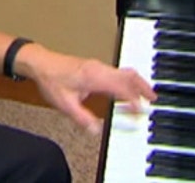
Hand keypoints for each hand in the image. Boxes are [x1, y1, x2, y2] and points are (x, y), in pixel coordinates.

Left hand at [16, 45, 156, 134]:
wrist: (41, 63)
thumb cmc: (52, 80)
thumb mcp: (65, 104)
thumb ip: (82, 118)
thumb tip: (96, 130)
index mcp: (94, 77)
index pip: (121, 88)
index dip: (133, 100)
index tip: (140, 110)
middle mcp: (99, 69)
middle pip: (128, 75)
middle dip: (143, 86)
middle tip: (154, 98)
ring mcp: (98, 66)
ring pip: (124, 72)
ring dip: (136, 83)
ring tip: (145, 94)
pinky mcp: (96, 67)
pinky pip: (118, 71)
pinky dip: (128, 80)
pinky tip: (127, 89)